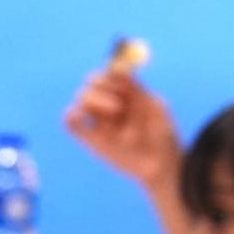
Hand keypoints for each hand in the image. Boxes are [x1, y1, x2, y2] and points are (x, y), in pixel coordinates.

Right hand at [64, 68, 179, 185]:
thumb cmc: (163, 135)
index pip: (108, 73)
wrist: (163, 165)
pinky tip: (81, 115)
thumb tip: (118, 68)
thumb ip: (137, 88)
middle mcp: (109, 104)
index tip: (123, 78)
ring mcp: (99, 120)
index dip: (112, 72)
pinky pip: (71, 123)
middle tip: (120, 96)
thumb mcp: (156, 107)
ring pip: (82, 98)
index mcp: (125, 93)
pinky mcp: (90, 138)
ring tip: (116, 111)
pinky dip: (70, 115)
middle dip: (103, 83)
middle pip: (92, 82)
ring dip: (96, 99)